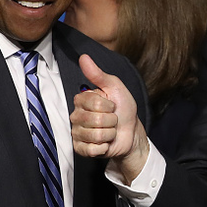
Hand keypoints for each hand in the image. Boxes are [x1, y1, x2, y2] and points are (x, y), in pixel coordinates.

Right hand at [70, 54, 148, 182]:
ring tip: (110, 130)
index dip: (108, 105)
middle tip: (112, 119)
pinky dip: (104, 146)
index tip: (111, 105)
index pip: (94, 103)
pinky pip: (91, 149)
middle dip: (111, 120)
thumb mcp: (114, 87)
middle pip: (95, 120)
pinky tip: (105, 142)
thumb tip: (84, 57)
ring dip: (110, 133)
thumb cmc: (123, 108)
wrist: (130, 131)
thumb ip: (98, 74)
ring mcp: (77, 133)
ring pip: (95, 135)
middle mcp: (76, 116)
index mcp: (82, 100)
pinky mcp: (80, 149)